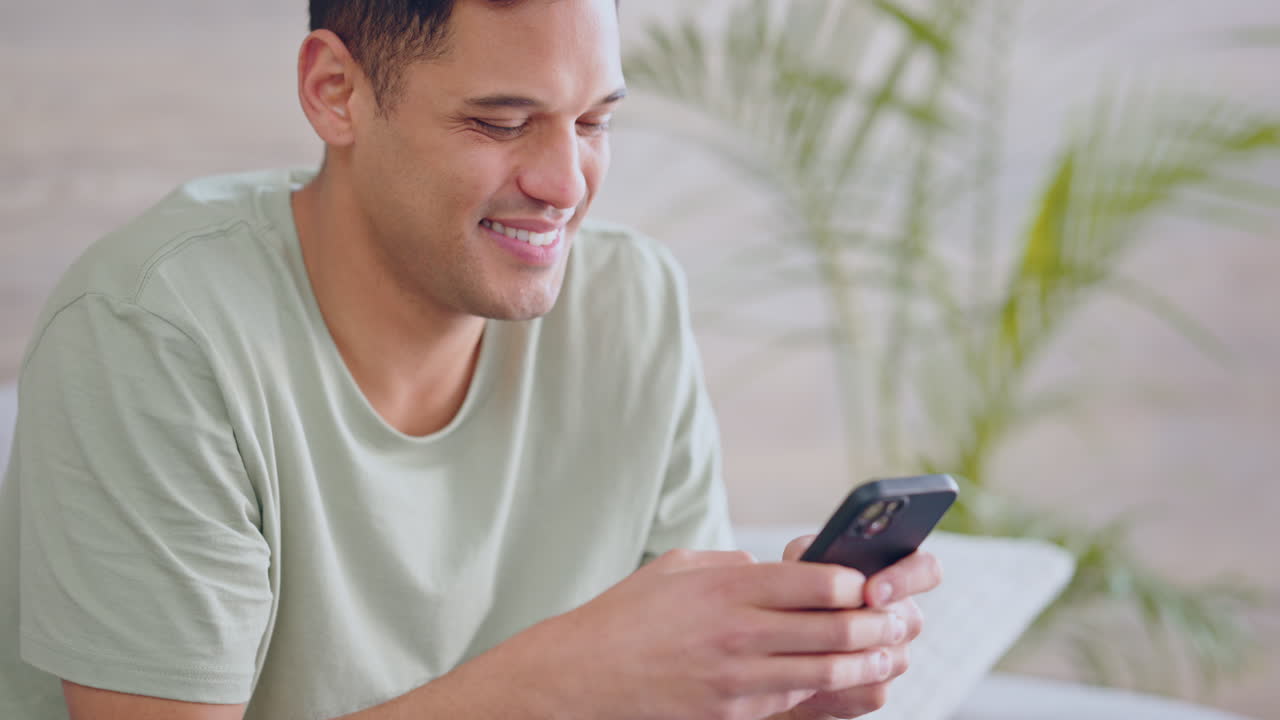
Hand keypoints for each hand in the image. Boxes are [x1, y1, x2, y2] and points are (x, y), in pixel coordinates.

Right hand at [478, 548, 912, 719]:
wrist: (582, 677)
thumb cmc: (627, 616)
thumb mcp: (677, 569)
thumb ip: (732, 566)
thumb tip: (773, 568)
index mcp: (727, 587)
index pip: (815, 583)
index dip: (854, 584)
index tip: (870, 583)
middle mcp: (738, 631)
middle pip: (832, 628)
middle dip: (876, 626)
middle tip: (900, 622)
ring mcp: (736, 678)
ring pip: (824, 671)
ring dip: (865, 665)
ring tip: (889, 657)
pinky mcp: (731, 712)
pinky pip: (792, 699)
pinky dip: (823, 689)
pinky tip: (842, 681)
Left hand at [781, 535, 940, 718]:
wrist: (786, 647)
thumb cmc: (799, 594)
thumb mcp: (799, 566)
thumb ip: (810, 553)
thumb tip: (812, 555)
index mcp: (895, 574)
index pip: (926, 569)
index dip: (906, 579)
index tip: (871, 592)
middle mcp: (904, 615)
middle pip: (910, 621)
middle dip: (870, 624)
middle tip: (832, 624)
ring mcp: (896, 655)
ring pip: (889, 660)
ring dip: (846, 657)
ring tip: (807, 652)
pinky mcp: (878, 689)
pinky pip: (868, 692)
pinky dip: (834, 688)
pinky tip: (808, 680)